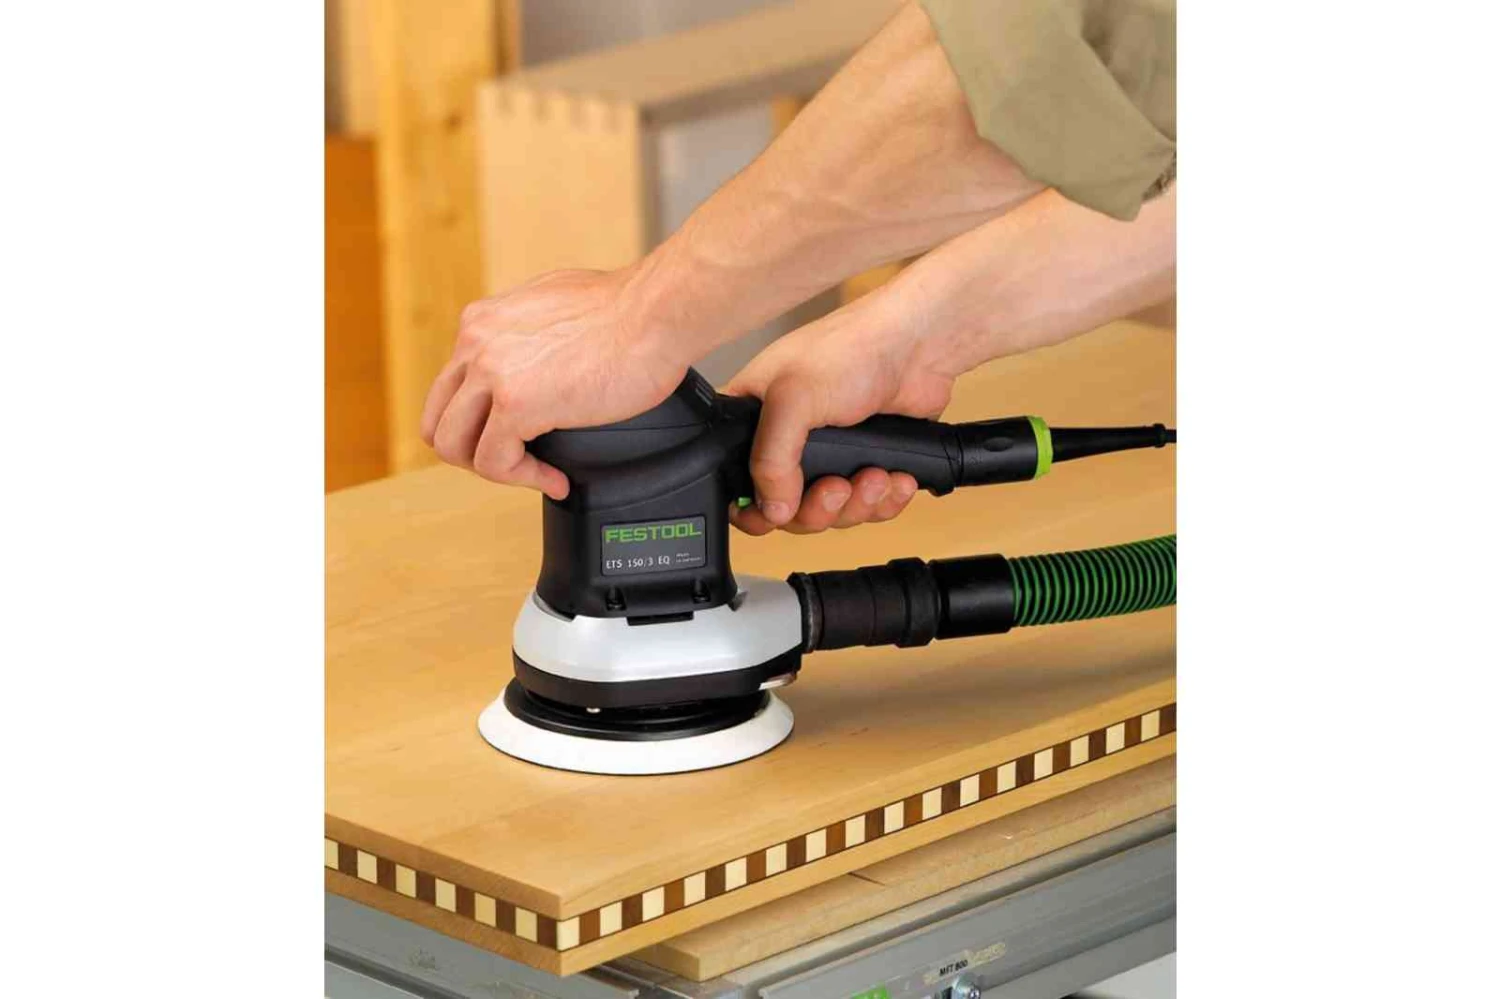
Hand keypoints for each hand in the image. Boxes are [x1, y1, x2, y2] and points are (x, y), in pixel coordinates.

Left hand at [420, 268, 684, 498]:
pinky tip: (556, 478)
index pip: (450, 389)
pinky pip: (494, 462)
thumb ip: (529, 335)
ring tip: (537, 472)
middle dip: (475, 450)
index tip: (522, 434)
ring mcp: (491, 372)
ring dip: (496, 468)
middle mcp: (476, 342)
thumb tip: (536, 362)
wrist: (657, 313)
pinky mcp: (515, 403)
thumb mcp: (556, 309)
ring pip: (453, 446)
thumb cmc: (629, 311)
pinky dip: (525, 479)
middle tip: (518, 461)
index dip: (482, 422)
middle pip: (439, 421)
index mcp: (482, 322)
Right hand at [725, 288, 959, 534]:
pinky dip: (883, 500)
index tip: (777, 512)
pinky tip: (895, 479)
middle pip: (785, 509)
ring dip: (855, 505)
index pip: (735, 480)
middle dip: (817, 508)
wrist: (920, 345)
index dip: (753, 507)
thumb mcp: (794, 400)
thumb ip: (771, 459)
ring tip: (874, 477)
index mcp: (753, 418)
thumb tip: (771, 510)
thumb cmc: (852, 349)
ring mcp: (828, 454)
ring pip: (830, 513)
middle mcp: (787, 439)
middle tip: (836, 488)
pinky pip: (867, 506)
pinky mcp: (865, 462)